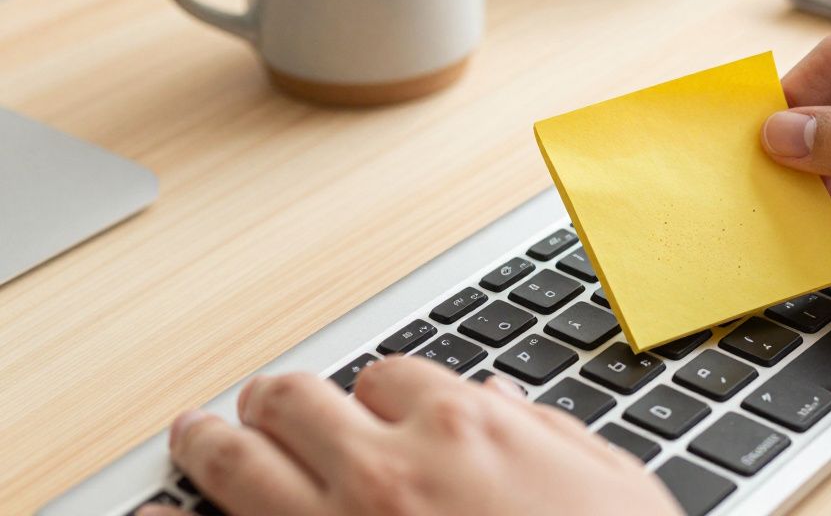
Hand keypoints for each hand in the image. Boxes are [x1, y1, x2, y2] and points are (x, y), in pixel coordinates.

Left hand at [138, 358, 678, 515]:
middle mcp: (385, 470)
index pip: (385, 374)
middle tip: (263, 405)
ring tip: (194, 436)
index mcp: (463, 429)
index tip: (374, 405)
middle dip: (277, 399)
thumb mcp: (610, 482)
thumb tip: (500, 403)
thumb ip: (545, 433)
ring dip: (210, 442)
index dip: (378, 390)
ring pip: (236, 462)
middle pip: (295, 401)